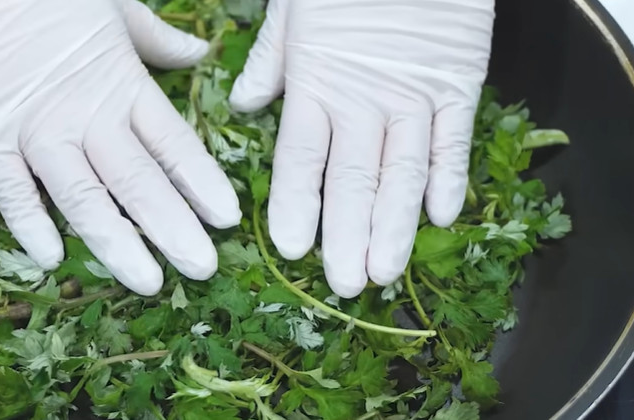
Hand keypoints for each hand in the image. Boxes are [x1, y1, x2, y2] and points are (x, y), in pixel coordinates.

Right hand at [0, 0, 240, 295]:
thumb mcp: (112, 9)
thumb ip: (157, 40)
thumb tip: (199, 53)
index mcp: (122, 84)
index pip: (173, 144)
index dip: (202, 184)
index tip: (228, 220)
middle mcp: (87, 115)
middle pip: (139, 182)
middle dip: (174, 229)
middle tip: (202, 268)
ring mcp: (38, 130)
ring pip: (85, 199)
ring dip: (118, 244)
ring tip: (149, 282)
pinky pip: (12, 192)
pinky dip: (30, 226)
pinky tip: (50, 261)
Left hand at [230, 0, 494, 297]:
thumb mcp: (292, 8)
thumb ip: (269, 62)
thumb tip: (242, 104)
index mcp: (315, 83)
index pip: (301, 158)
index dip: (298, 206)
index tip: (292, 248)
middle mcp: (363, 100)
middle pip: (353, 179)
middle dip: (348, 235)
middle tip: (344, 283)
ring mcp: (413, 96)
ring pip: (403, 173)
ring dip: (394, 225)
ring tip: (385, 271)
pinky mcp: (457, 85)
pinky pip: (453, 141)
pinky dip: (448, 179)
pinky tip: (443, 217)